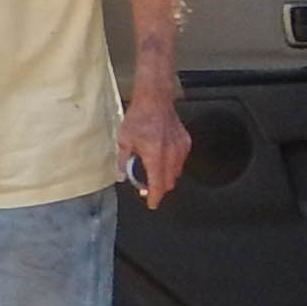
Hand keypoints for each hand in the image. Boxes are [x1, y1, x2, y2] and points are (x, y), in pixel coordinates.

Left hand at [117, 82, 191, 205]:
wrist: (155, 100)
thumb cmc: (139, 118)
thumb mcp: (124, 140)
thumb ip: (122, 162)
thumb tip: (121, 177)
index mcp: (155, 157)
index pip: (158, 185)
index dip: (155, 198)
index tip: (152, 204)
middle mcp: (171, 156)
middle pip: (169, 183)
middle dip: (159, 188)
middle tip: (147, 188)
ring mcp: (180, 150)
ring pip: (176, 173)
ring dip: (165, 177)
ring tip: (153, 171)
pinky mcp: (185, 144)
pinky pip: (180, 161)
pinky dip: (172, 165)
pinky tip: (162, 157)